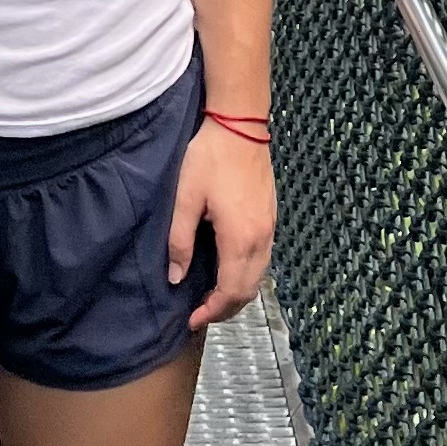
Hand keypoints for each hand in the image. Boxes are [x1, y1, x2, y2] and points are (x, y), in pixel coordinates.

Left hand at [168, 124, 275, 332]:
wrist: (240, 126)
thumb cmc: (209, 158)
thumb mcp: (185, 198)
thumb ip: (180, 241)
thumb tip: (176, 277)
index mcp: (240, 238)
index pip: (230, 290)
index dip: (212, 310)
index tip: (192, 319)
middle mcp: (261, 238)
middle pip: (249, 289)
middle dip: (226, 308)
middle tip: (200, 313)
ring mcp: (270, 228)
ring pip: (259, 276)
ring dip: (238, 292)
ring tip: (212, 297)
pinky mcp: (270, 217)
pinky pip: (262, 259)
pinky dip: (246, 275)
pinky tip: (228, 270)